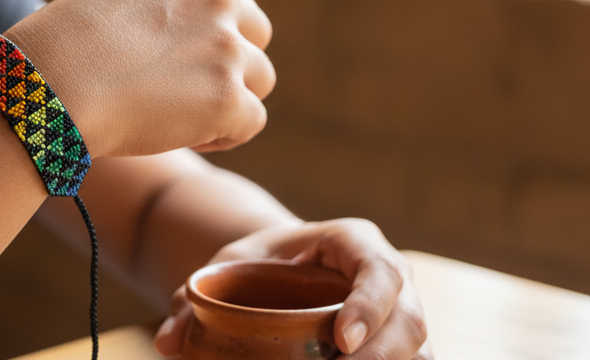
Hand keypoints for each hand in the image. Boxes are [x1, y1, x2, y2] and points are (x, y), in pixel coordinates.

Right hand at [5, 0, 274, 158]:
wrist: (49, 84)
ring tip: (179, 113)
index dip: (228, 16)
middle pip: (257, 29)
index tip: (204, 40)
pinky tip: (181, 134)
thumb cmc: (62, 47)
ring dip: (230, 96)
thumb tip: (192, 38)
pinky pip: (250, 121)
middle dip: (231, 59)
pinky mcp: (228, 96)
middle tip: (184, 85)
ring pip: (260, 77)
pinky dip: (223, 133)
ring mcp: (225, 44)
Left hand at [153, 219, 432, 358]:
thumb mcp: (224, 270)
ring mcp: (400, 314)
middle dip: (383, 354)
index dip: (368, 306)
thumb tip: (169, 342)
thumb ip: (193, 301)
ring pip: (419, 349)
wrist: (276, 276)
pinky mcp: (399, 347)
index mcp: (352, 241)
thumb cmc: (255, 266)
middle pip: (409, 317)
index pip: (378, 271)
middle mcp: (388, 274)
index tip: (340, 341)